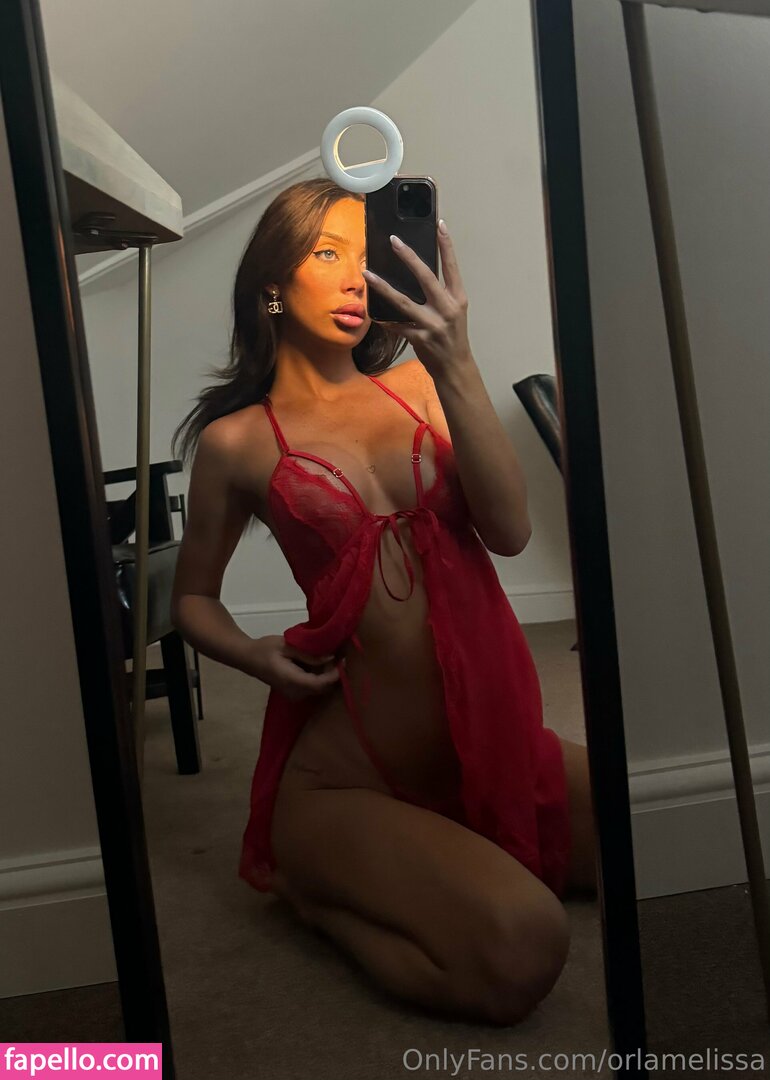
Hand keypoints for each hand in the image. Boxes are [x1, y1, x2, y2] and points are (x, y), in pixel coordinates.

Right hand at [245, 635, 341, 701]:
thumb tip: (331, 658)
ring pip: (320, 688)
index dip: (335, 674)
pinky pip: (313, 686)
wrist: (247, 658)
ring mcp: (294, 695)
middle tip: (335, 653)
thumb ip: (309, 654)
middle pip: (323, 688)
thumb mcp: (287, 646)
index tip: (343, 659)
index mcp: (292, 681)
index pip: (321, 684)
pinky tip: (317, 661)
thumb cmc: (265, 649)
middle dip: (332, 672)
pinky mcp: (295, 692)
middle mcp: (295, 693)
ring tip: (327, 655)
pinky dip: (319, 675)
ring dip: (326, 673)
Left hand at [362, 220, 471, 378]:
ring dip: (383, 287)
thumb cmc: (452, 336)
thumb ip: (440, 294)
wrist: (455, 367)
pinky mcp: (419, 338)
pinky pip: (396, 325)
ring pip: (403, 301)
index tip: (439, 224)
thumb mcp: (454, 312)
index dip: (446, 245)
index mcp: (457, 299)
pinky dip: (384, 320)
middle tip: (394, 240)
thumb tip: (418, 272)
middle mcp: (447, 309)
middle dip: (409, 257)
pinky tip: (373, 314)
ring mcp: (432, 324)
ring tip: (368, 274)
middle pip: (426, 278)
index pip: (452, 267)